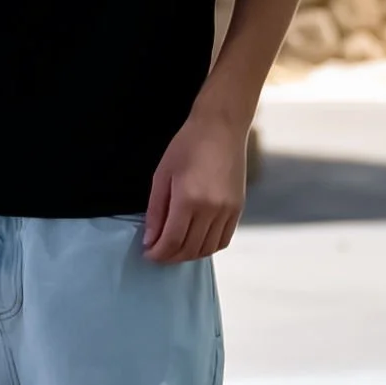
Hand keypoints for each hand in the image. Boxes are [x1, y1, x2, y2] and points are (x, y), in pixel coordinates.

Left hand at [142, 108, 249, 263]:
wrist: (222, 127)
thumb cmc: (187, 146)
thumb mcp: (162, 175)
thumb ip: (155, 211)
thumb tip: (150, 240)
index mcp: (188, 199)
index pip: (171, 241)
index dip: (157, 253)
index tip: (147, 253)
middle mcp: (211, 209)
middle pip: (189, 249)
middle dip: (170, 257)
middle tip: (158, 253)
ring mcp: (227, 211)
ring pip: (207, 249)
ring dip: (188, 255)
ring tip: (174, 249)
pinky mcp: (238, 209)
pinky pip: (223, 240)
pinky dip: (208, 247)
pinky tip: (195, 241)